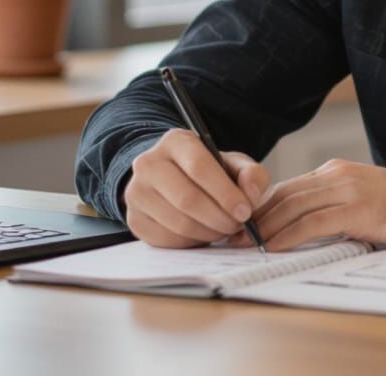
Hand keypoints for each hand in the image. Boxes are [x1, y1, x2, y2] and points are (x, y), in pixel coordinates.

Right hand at [123, 129, 270, 247]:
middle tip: (238, 226)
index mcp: (175, 141)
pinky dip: (192, 243)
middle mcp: (148, 163)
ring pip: (178, 223)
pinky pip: (167, 240)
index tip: (245, 211)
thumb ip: (251, 173)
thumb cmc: (207, 170)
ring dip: (208, 233)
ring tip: (224, 229)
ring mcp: (137, 193)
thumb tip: (251, 195)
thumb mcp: (233, 163)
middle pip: (187, 198)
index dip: (225, 193)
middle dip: (219, 217)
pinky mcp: (134, 219)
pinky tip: (204, 234)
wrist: (174, 178)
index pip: (199, 167)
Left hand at [238, 159, 385, 251]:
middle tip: (231, 237)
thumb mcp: (364, 199)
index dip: (261, 207)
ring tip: (245, 246)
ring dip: (264, 228)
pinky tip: (275, 248)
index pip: (288, 187)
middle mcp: (337, 174)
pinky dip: (288, 235)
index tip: (242, 226)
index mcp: (337, 170)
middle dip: (253, 217)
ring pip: (291, 206)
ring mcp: (347, 189)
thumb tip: (304, 229)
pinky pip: (312, 222)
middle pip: (282, 194)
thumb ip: (335, 206)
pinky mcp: (357, 209)